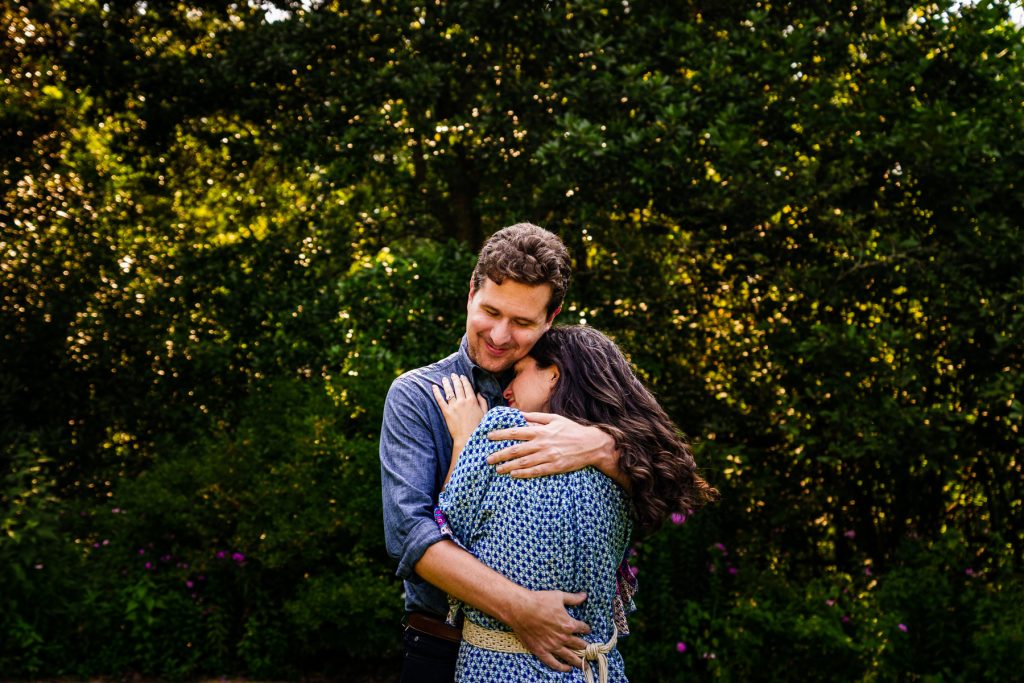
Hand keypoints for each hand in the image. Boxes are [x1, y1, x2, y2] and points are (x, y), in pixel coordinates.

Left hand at [432, 373, 487, 445]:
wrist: (468, 438)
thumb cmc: (478, 427)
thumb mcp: (485, 413)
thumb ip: (483, 402)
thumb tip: (479, 393)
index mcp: (472, 401)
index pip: (467, 387)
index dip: (464, 380)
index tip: (462, 376)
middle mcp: (463, 401)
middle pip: (458, 387)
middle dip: (455, 379)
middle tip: (453, 375)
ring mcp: (454, 406)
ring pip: (449, 391)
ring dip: (446, 383)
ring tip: (444, 379)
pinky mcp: (446, 412)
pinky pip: (440, 400)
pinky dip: (437, 393)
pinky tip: (434, 387)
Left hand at [486, 412, 614, 477]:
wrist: (591, 444)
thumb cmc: (571, 430)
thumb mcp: (554, 418)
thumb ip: (536, 417)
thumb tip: (519, 415)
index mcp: (541, 430)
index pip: (516, 432)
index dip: (501, 434)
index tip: (489, 436)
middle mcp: (542, 444)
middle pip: (516, 449)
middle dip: (500, 454)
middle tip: (487, 458)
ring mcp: (548, 456)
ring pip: (523, 462)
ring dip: (508, 466)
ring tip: (497, 469)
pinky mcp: (554, 467)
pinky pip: (535, 471)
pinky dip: (523, 473)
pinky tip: (513, 474)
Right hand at [507, 590, 590, 670]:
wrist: (521, 609)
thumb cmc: (540, 601)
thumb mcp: (559, 596)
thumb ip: (573, 598)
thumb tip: (584, 595)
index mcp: (568, 624)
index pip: (582, 628)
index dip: (586, 629)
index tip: (587, 630)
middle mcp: (563, 637)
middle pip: (579, 644)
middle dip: (585, 647)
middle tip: (590, 651)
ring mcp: (552, 646)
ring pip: (569, 656)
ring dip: (579, 661)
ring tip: (585, 665)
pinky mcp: (541, 651)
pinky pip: (553, 663)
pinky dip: (561, 667)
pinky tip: (567, 668)